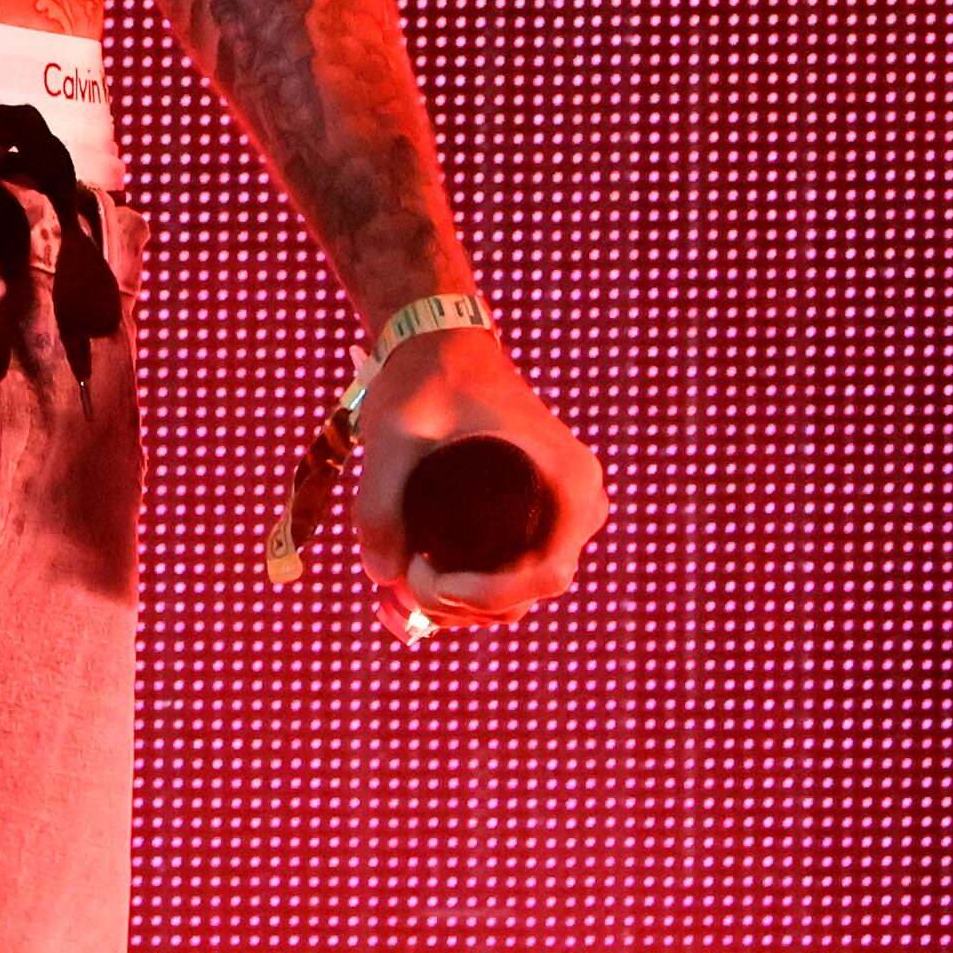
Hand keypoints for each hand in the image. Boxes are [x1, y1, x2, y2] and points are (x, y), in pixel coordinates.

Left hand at [353, 323, 609, 639]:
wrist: (438, 343)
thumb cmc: (425, 379)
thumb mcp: (394, 432)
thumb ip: (378, 502)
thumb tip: (382, 578)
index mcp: (570, 482)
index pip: (544, 575)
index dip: (484, 596)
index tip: (424, 576)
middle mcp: (575, 507)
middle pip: (524, 594)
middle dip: (460, 606)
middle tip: (401, 577)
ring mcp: (554, 520)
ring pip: (510, 598)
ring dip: (455, 609)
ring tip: (395, 581)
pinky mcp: (527, 526)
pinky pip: (503, 580)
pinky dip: (459, 598)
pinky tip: (403, 596)